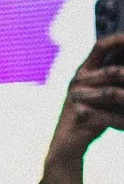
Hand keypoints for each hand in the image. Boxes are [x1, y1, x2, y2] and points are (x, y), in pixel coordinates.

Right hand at [48, 36, 123, 170]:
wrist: (66, 144)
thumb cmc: (88, 116)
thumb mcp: (98, 94)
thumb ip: (110, 80)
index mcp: (83, 71)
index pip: (100, 47)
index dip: (117, 40)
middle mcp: (78, 81)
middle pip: (112, 72)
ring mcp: (78, 98)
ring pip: (113, 94)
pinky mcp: (81, 116)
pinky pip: (110, 116)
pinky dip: (123, 120)